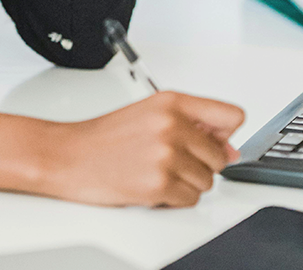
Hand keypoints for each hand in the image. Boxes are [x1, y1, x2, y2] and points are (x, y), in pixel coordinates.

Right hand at [47, 91, 244, 206]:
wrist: (71, 155)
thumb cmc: (107, 136)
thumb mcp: (150, 113)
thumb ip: (193, 124)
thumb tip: (230, 147)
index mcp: (172, 102)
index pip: (231, 116)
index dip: (226, 133)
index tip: (217, 140)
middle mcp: (172, 125)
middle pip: (220, 155)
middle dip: (200, 163)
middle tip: (171, 158)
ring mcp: (166, 155)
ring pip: (207, 181)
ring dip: (187, 182)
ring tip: (158, 170)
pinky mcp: (159, 184)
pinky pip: (190, 199)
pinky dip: (174, 198)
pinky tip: (153, 184)